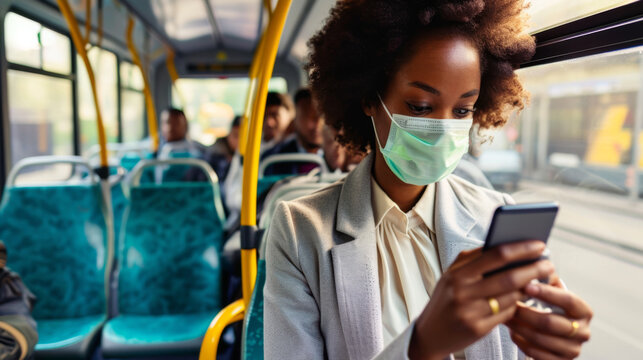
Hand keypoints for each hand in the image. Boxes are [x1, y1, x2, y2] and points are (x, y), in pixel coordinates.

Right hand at [408, 241, 553, 359]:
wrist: (429, 333)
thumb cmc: (446, 300)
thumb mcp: (452, 276)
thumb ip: (475, 261)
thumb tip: (508, 247)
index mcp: (457, 272)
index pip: (495, 255)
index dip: (521, 249)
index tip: (539, 245)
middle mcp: (462, 291)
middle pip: (508, 277)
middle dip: (533, 269)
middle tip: (549, 265)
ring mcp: (470, 311)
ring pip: (511, 297)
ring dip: (529, 288)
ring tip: (539, 281)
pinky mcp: (477, 328)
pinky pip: (507, 314)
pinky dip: (518, 305)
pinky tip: (523, 299)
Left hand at [507, 282, 591, 359]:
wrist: (553, 334)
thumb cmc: (550, 306)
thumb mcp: (553, 291)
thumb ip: (546, 278)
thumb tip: (533, 262)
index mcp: (584, 311)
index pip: (568, 300)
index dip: (547, 293)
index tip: (526, 286)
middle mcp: (583, 332)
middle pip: (550, 323)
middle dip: (525, 312)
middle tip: (507, 303)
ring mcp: (572, 350)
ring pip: (540, 339)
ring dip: (518, 326)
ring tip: (503, 315)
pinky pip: (535, 353)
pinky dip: (520, 341)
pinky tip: (511, 330)